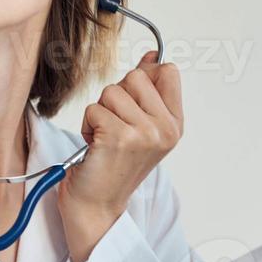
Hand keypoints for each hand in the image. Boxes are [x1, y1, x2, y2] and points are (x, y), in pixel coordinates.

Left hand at [57, 51, 181, 261]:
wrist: (98, 205)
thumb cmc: (115, 166)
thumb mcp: (143, 128)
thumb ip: (149, 92)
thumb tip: (153, 57)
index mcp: (175, 124)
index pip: (168, 72)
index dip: (145, 75)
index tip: (133, 96)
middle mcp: (165, 129)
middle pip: (136, 76)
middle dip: (117, 96)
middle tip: (115, 125)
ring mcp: (144, 133)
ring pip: (111, 91)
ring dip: (100, 112)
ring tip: (104, 137)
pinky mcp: (118, 137)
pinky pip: (93, 109)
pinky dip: (87, 125)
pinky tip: (95, 145)